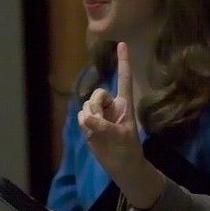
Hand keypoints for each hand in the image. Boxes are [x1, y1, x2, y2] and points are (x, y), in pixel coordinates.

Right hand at [78, 41, 141, 177]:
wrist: (121, 166)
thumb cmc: (128, 150)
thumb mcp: (121, 138)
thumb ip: (104, 126)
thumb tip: (86, 118)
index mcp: (125, 104)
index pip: (124, 80)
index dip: (123, 62)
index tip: (122, 44)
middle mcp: (111, 106)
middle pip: (98, 93)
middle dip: (96, 106)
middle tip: (100, 122)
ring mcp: (99, 114)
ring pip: (87, 106)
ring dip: (90, 118)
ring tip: (99, 132)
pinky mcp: (88, 124)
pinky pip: (80, 117)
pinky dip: (83, 125)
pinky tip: (92, 135)